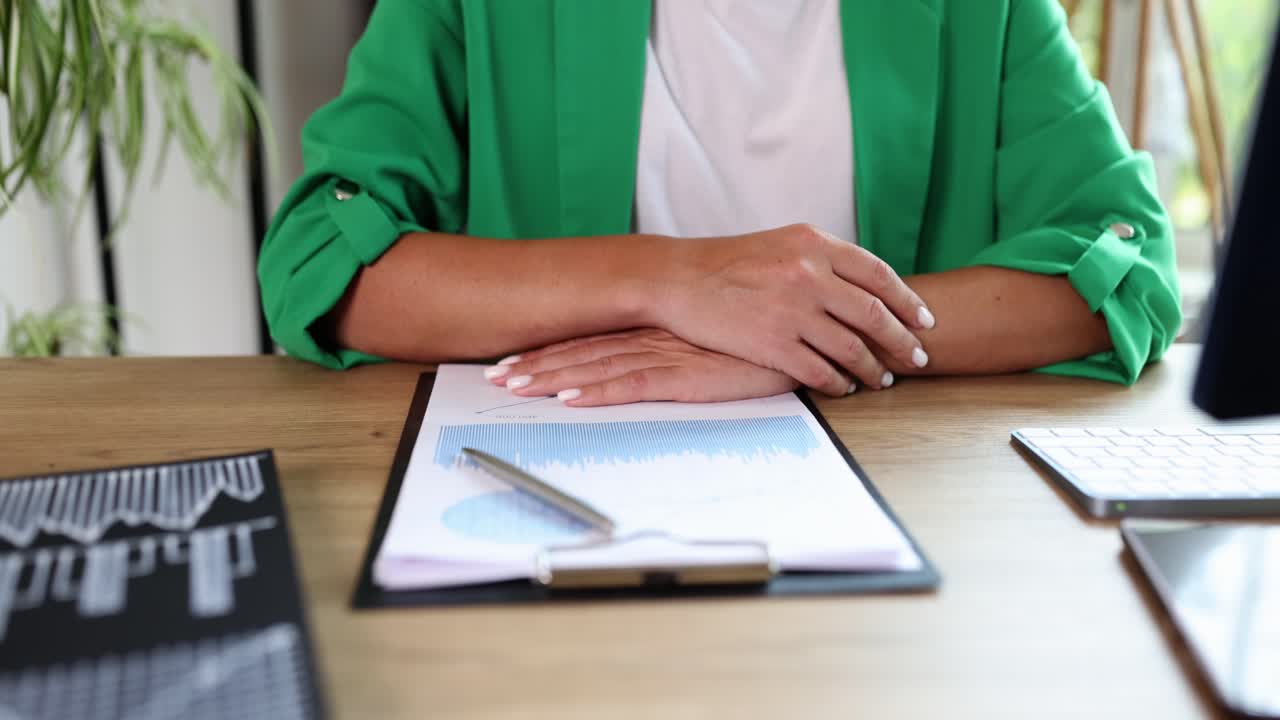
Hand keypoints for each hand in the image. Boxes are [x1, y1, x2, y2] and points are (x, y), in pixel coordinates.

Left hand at [485, 329, 799, 405]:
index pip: (593, 337)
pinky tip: (570, 398)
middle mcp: (656, 335)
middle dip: (536, 364)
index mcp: (658, 326)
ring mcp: (670, 354)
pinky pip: (635, 385)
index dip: (552, 349)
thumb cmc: (764, 336)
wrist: (809, 331)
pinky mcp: (690, 376)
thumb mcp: (714, 339)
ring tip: (514, 387)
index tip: (515, 358)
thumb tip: (659, 357)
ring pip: (597, 366)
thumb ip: (684, 345)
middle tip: (494, 376)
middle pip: (583, 350)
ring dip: (552, 377)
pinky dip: (599, 392)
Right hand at [652, 224, 933, 395]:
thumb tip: (865, 287)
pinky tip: (844, 388)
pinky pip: (820, 372)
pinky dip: (838, 384)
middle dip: (902, 342)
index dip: (908, 301)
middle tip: (918, 358)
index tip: (925, 321)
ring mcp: (792, 311)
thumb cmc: (726, 263)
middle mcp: (809, 274)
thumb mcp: (781, 244)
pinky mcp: (772, 344)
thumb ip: (822, 260)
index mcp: (814, 244)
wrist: (677, 279)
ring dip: (873, 370)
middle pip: (874, 315)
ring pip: (852, 349)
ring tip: (882, 380)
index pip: (878, 275)